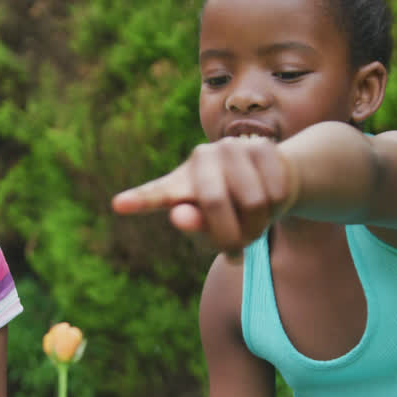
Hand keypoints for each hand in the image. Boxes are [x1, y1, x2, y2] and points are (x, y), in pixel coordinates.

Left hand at [111, 137, 298, 255]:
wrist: (273, 182)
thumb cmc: (233, 212)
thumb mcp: (212, 228)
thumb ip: (196, 227)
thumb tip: (181, 216)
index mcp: (179, 183)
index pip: (157, 194)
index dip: (139, 200)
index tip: (119, 205)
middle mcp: (200, 159)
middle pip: (215, 204)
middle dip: (232, 235)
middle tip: (237, 249)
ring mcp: (231, 148)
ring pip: (252, 202)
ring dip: (259, 226)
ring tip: (255, 223)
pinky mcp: (263, 147)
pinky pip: (275, 192)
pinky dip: (277, 209)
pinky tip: (272, 202)